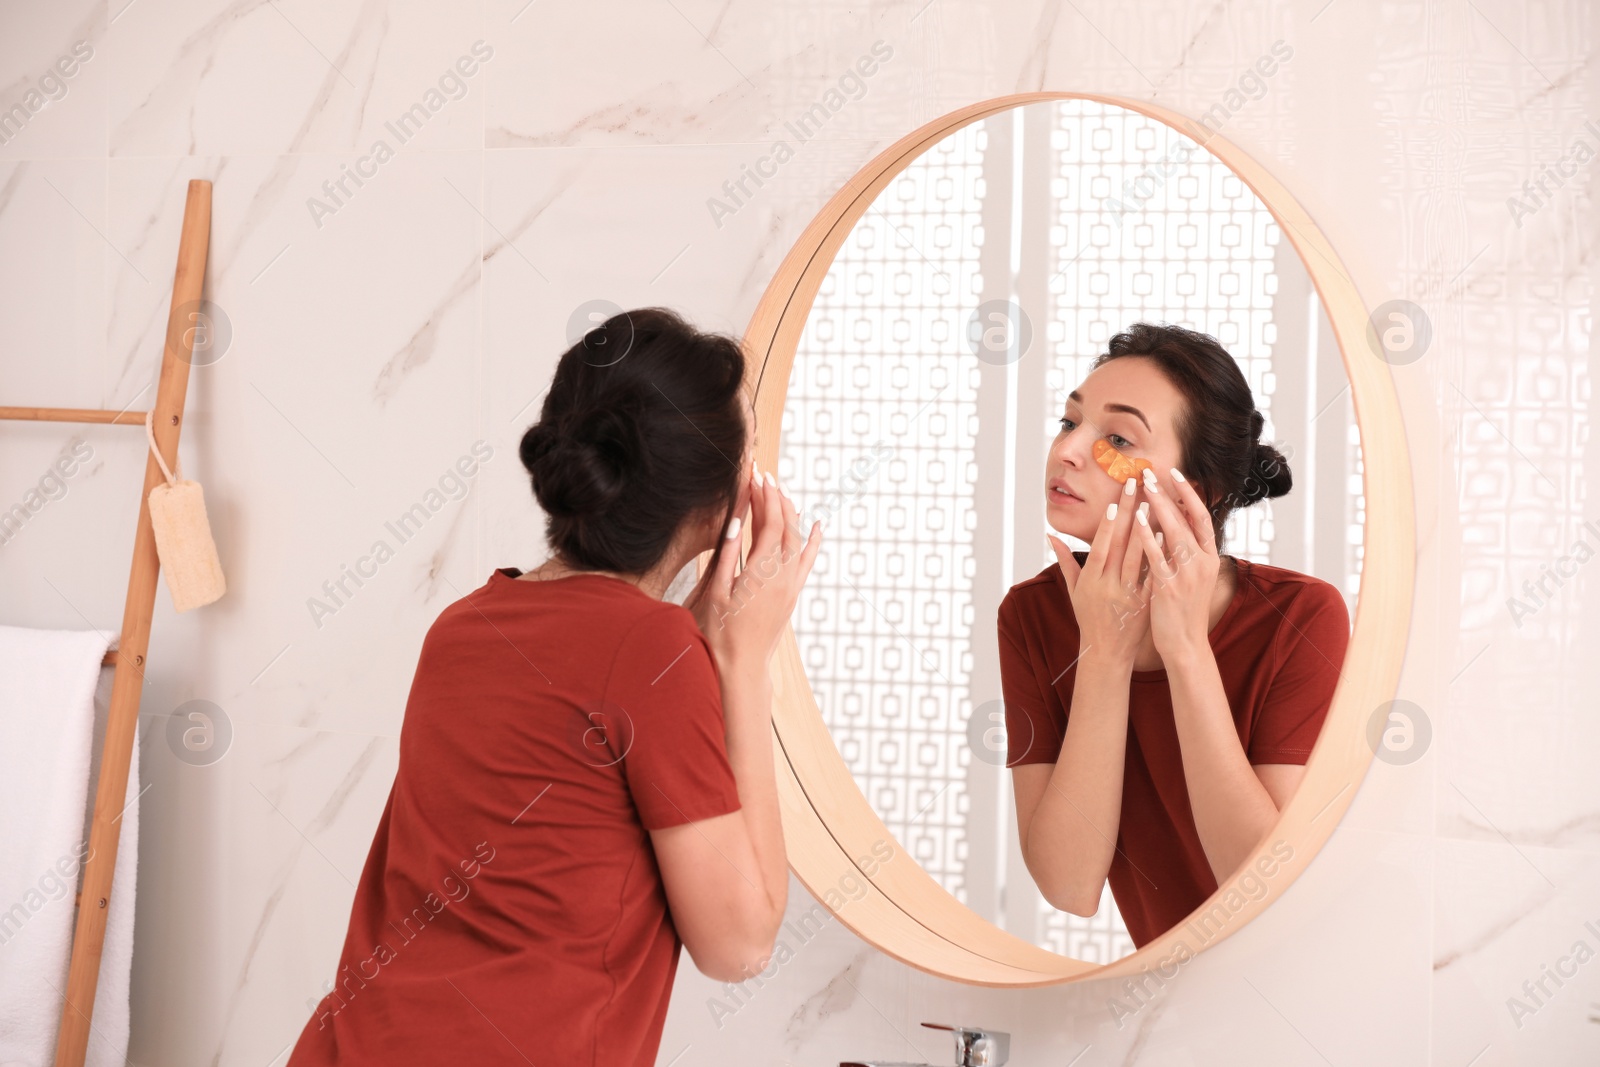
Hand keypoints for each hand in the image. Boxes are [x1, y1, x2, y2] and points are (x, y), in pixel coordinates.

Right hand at [686, 462, 822, 677]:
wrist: (742, 666)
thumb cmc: (721, 633)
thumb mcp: (717, 592)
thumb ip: (727, 555)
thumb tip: (736, 521)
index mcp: (761, 572)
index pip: (771, 523)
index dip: (765, 496)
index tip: (757, 476)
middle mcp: (783, 576)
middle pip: (787, 526)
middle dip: (777, 498)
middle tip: (764, 477)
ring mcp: (791, 586)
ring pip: (798, 540)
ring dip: (791, 514)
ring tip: (780, 493)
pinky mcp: (793, 594)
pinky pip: (808, 561)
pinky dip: (813, 541)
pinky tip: (817, 526)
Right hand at [1047, 476, 1150, 670]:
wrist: (1107, 653)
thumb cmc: (1089, 619)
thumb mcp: (1073, 592)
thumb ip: (1065, 562)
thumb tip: (1052, 536)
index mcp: (1090, 581)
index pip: (1099, 548)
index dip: (1106, 526)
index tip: (1113, 503)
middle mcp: (1108, 586)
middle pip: (1120, 545)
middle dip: (1128, 514)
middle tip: (1135, 487)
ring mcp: (1129, 595)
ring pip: (1139, 557)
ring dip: (1147, 528)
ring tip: (1152, 503)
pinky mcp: (1146, 603)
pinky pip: (1154, 575)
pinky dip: (1160, 555)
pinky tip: (1166, 535)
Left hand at [1128, 466, 1219, 657]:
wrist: (1187, 644)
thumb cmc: (1185, 610)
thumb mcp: (1194, 577)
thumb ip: (1189, 551)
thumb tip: (1178, 524)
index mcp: (1210, 558)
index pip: (1202, 517)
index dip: (1190, 494)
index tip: (1176, 473)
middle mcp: (1203, 563)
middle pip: (1188, 518)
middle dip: (1170, 493)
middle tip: (1152, 472)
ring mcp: (1188, 575)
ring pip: (1175, 532)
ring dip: (1159, 506)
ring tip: (1144, 486)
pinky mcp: (1170, 587)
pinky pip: (1157, 556)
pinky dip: (1148, 536)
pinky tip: (1137, 520)